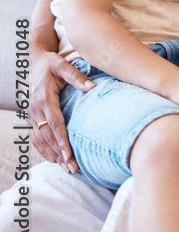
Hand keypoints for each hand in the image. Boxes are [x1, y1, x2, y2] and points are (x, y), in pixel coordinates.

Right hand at [28, 50, 93, 172]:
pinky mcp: (33, 117)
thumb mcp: (63, 65)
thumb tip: (92, 87)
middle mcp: (36, 109)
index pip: (55, 123)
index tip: (70, 154)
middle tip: (72, 168)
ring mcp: (32, 115)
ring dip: (52, 155)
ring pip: (41, 140)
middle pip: (48, 136)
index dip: (62, 140)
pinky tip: (53, 160)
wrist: (35, 63)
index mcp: (45, 98)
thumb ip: (77, 77)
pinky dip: (43, 150)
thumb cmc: (52, 64)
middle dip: (60, 153)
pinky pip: (36, 137)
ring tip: (66, 168)